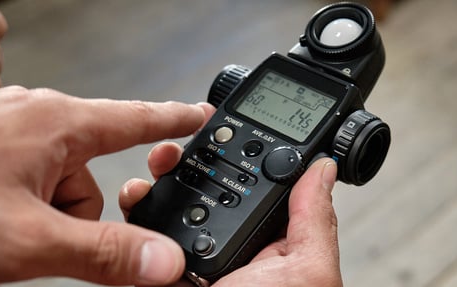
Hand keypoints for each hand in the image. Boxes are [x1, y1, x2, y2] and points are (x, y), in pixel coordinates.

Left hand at [0, 86, 211, 285]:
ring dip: (50, 216)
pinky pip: (34, 178)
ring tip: (10, 235)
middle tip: (54, 237)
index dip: (177, 120)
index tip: (202, 117)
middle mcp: (35, 118)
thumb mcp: (29, 240)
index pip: (138, 119)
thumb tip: (164, 260)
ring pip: (63, 181)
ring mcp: (10, 131)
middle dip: (82, 213)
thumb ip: (105, 253)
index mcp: (55, 123)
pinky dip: (27, 207)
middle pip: (94, 169)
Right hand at [120, 148, 342, 285]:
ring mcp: (194, 263)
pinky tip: (134, 201)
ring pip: (171, 214)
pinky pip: (143, 247)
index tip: (214, 128)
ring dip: (156, 186)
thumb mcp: (307, 271)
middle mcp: (231, 248)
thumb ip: (315, 218)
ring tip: (152, 168)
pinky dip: (133, 224)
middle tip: (172, 146)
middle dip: (186, 164)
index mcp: (269, 240)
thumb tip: (323, 169)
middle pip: (205, 192)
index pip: (250, 183)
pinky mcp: (164, 279)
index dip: (233, 153)